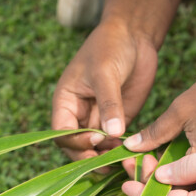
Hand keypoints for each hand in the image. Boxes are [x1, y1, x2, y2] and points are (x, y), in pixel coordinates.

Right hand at [51, 20, 157, 159]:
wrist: (134, 35)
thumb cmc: (111, 46)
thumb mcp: (105, 72)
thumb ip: (108, 103)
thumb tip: (112, 134)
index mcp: (66, 101)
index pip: (61, 133)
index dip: (75, 142)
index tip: (96, 139)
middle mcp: (79, 113)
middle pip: (77, 146)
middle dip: (90, 155)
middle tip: (109, 160)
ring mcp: (99, 118)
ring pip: (96, 148)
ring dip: (107, 156)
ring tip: (123, 158)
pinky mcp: (119, 119)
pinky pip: (116, 141)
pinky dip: (121, 150)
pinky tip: (133, 153)